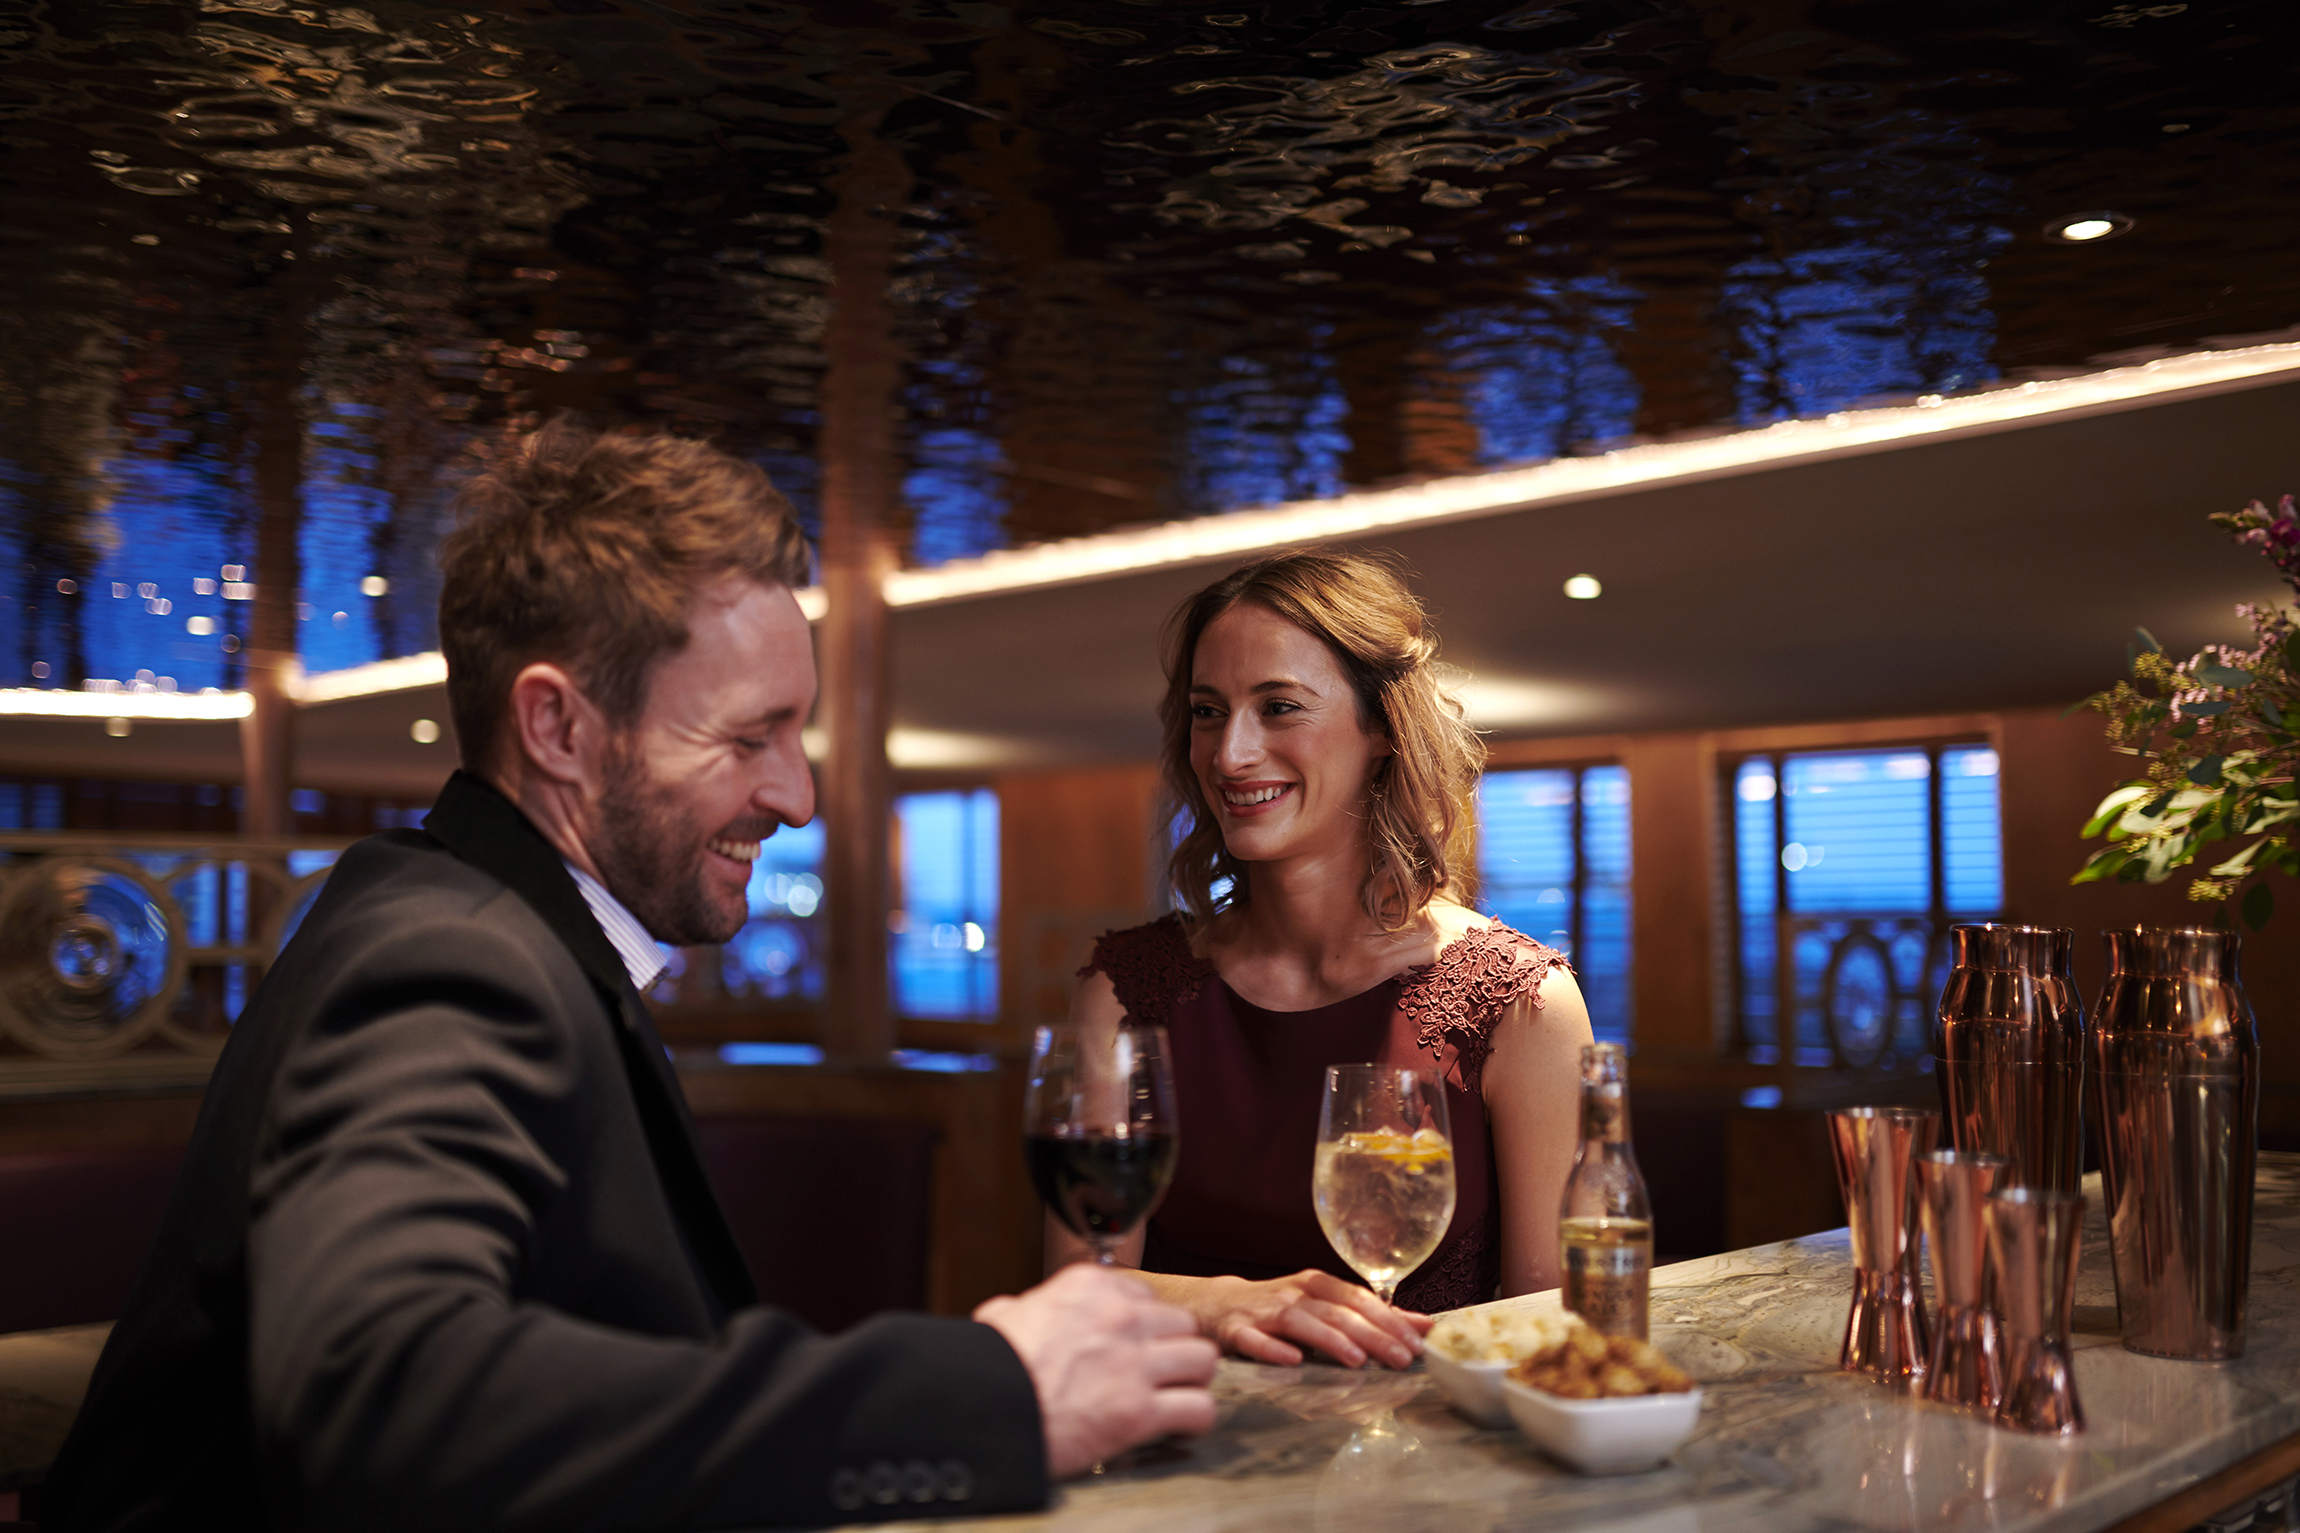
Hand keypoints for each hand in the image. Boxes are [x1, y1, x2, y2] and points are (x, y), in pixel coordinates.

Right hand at [974, 1263, 1218, 1478]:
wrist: (984, 1412)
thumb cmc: (990, 1368)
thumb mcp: (1001, 1318)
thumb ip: (1022, 1308)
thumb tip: (1013, 1311)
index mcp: (1090, 1288)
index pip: (1147, 1297)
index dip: (1143, 1325)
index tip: (1134, 1344)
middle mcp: (1120, 1318)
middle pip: (1183, 1324)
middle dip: (1172, 1349)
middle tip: (1158, 1372)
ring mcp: (1134, 1364)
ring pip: (1203, 1359)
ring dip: (1191, 1380)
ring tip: (1174, 1395)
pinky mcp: (1140, 1413)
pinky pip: (1198, 1409)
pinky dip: (1194, 1420)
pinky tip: (1179, 1425)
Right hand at [1189, 1270, 1431, 1369]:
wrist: (1213, 1305)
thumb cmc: (1278, 1309)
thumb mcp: (1323, 1305)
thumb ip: (1370, 1316)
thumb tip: (1424, 1327)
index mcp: (1316, 1285)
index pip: (1359, 1298)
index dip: (1390, 1319)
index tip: (1418, 1342)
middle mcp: (1292, 1294)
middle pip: (1336, 1311)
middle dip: (1372, 1334)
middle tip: (1402, 1358)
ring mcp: (1262, 1311)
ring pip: (1299, 1322)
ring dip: (1329, 1339)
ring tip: (1357, 1361)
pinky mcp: (1234, 1330)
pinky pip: (1253, 1340)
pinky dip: (1272, 1349)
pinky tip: (1292, 1361)